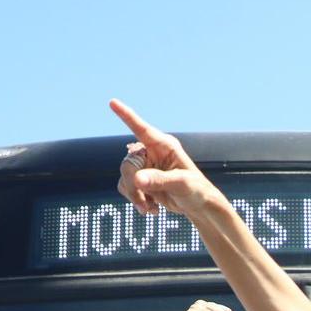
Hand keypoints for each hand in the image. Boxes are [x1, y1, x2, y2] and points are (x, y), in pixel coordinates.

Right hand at [110, 100, 220, 218]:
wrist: (198, 206)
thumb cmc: (196, 189)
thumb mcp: (181, 184)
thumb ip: (159, 180)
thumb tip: (137, 179)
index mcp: (164, 146)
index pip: (141, 128)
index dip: (126, 115)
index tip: (112, 102)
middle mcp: (151, 153)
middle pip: (128, 164)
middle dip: (133, 185)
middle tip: (144, 201)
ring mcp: (145, 166)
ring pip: (125, 177)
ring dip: (134, 195)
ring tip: (150, 208)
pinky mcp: (142, 180)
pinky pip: (126, 187)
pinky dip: (135, 200)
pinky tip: (150, 209)